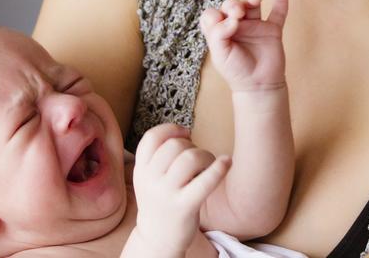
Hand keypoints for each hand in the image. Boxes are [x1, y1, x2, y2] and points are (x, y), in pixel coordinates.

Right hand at [132, 124, 230, 254]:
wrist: (157, 240)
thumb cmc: (161, 201)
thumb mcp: (149, 177)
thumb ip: (159, 156)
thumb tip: (185, 132)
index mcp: (140, 169)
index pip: (152, 137)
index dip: (170, 129)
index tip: (185, 133)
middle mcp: (150, 180)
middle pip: (174, 145)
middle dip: (192, 145)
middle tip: (198, 158)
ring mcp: (166, 194)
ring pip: (190, 158)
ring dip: (205, 156)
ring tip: (208, 165)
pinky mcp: (184, 207)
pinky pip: (205, 182)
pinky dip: (219, 168)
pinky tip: (227, 162)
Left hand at [200, 0, 287, 91]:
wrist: (259, 86)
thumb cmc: (236, 71)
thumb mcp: (220, 54)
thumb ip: (218, 34)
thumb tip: (231, 18)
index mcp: (220, 31)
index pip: (212, 14)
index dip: (216, 15)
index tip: (224, 24)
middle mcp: (236, 25)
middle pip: (231, 4)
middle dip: (233, 4)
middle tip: (238, 13)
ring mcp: (255, 26)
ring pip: (252, 4)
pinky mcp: (272, 29)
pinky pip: (278, 11)